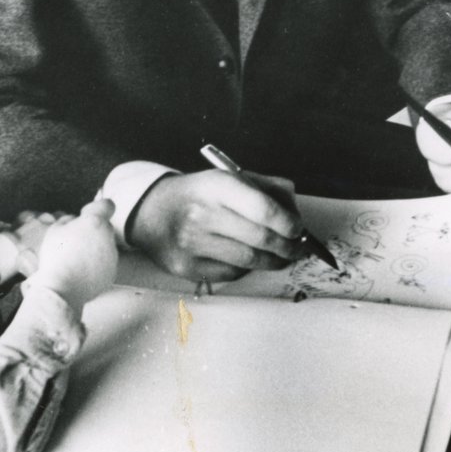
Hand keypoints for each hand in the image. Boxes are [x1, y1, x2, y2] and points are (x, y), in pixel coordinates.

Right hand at [34, 199, 117, 312]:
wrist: (62, 288)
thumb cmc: (56, 257)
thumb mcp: (55, 230)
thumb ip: (69, 220)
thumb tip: (75, 221)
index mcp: (95, 223)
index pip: (107, 205)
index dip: (97, 207)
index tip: (86, 214)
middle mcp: (108, 238)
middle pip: (105, 227)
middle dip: (94, 230)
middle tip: (76, 239)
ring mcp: (112, 256)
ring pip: (106, 246)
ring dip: (95, 248)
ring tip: (76, 258)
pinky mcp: (112, 272)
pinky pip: (106, 263)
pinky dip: (97, 264)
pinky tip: (81, 270)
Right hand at [128, 170, 304, 280]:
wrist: (153, 211)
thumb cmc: (200, 194)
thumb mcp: (230, 177)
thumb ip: (268, 189)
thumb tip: (295, 216)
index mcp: (217, 186)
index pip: (263, 209)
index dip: (288, 223)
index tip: (298, 229)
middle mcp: (202, 214)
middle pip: (260, 239)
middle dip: (287, 247)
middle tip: (297, 248)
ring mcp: (192, 243)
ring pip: (249, 261)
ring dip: (272, 262)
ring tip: (281, 257)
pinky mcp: (187, 266)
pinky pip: (230, 274)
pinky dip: (246, 269)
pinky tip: (248, 260)